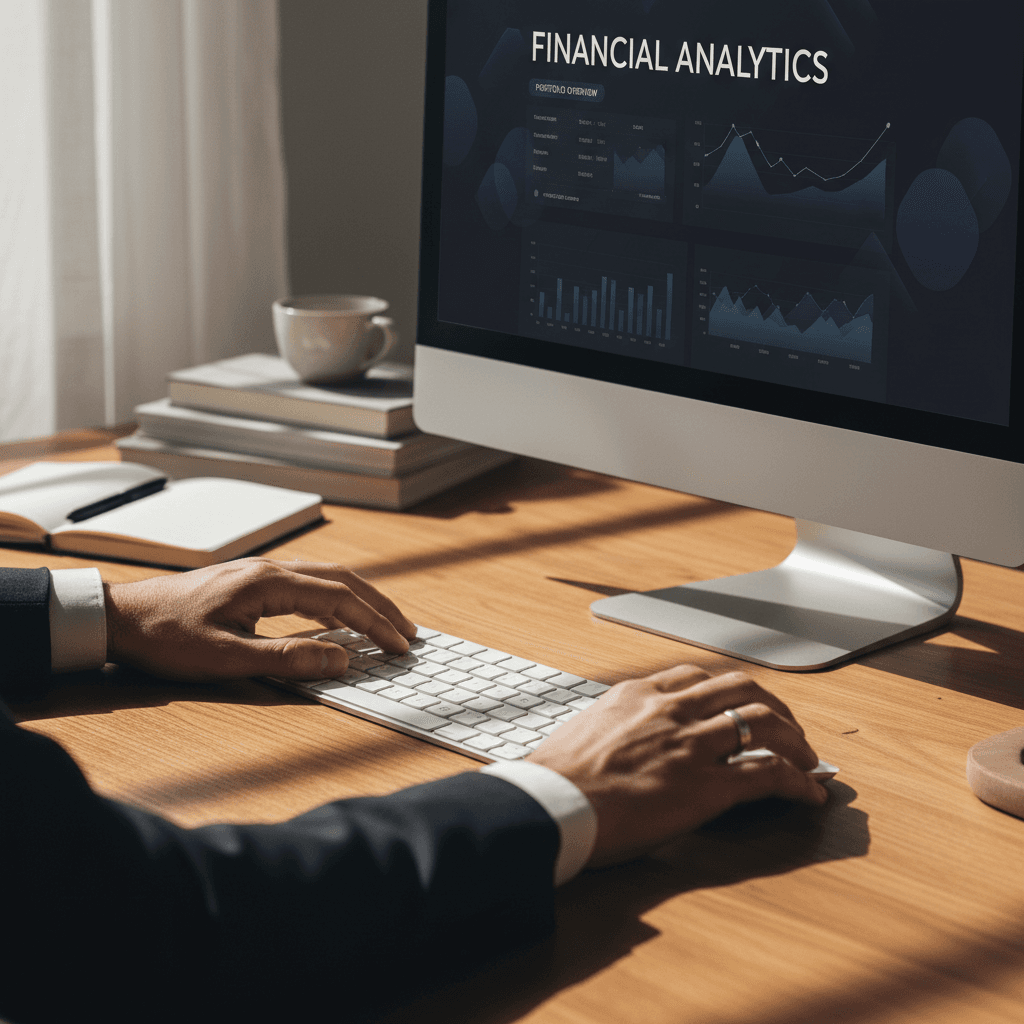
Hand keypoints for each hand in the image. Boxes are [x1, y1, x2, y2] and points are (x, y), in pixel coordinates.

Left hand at [104, 558, 416, 681]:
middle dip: (380, 605)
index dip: (374, 622)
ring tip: (386, 621)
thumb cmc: (165, 638)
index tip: (400, 645)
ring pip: (327, 577)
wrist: (118, 619)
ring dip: (361, 598)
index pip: (339, 598)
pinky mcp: (250, 582)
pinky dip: (337, 597)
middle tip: (409, 631)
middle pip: (342, 579)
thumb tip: (341, 659)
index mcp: (268, 582)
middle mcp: (270, 569)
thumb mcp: (226, 658)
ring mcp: (260, 572)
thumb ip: (287, 659)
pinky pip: (308, 583)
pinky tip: (340, 613)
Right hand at [526, 664, 827, 867]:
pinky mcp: (705, 785)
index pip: (695, 676)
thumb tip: (614, 746)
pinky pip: (767, 774)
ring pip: (762, 721)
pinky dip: (797, 781)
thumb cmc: (553, 779)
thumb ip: (611, 729)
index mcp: (637, 694)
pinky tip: (809, 794)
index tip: (736, 703)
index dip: (727, 690)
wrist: (548, 805)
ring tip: (807, 758)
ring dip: (794, 739)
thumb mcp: (583, 733)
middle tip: (785, 727)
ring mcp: (690, 744)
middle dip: (773, 705)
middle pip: (740, 687)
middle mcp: (669, 709)